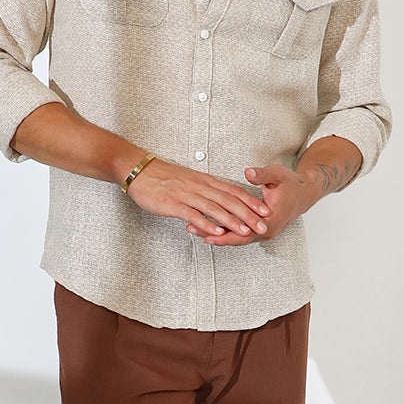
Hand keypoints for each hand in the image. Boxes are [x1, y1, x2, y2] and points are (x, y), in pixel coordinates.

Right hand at [127, 157, 270, 238]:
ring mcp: (187, 195)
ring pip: (214, 208)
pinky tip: (217, 232)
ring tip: (246, 230)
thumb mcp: (189, 180)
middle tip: (263, 225)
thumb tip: (218, 201)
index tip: (265, 211)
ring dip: (232, 220)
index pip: (233, 191)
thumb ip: (204, 190)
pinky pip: (194, 215)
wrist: (139, 170)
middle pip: (229, 200)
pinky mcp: (174, 204)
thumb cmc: (162, 177)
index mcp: (205, 181)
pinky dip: (207, 224)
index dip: (251, 202)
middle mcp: (199, 186)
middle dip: (248, 214)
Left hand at [186, 163, 311, 244]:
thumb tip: (249, 172)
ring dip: (216, 234)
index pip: (242, 233)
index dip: (223, 233)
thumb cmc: (291, 184)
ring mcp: (262, 232)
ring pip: (236, 238)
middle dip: (212, 235)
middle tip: (191, 229)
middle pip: (235, 239)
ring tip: (193, 228)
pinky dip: (224, 231)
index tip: (205, 232)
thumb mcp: (277, 175)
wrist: (304, 193)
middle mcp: (265, 231)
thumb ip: (262, 175)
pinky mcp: (259, 230)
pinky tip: (209, 226)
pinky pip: (239, 234)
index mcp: (269, 221)